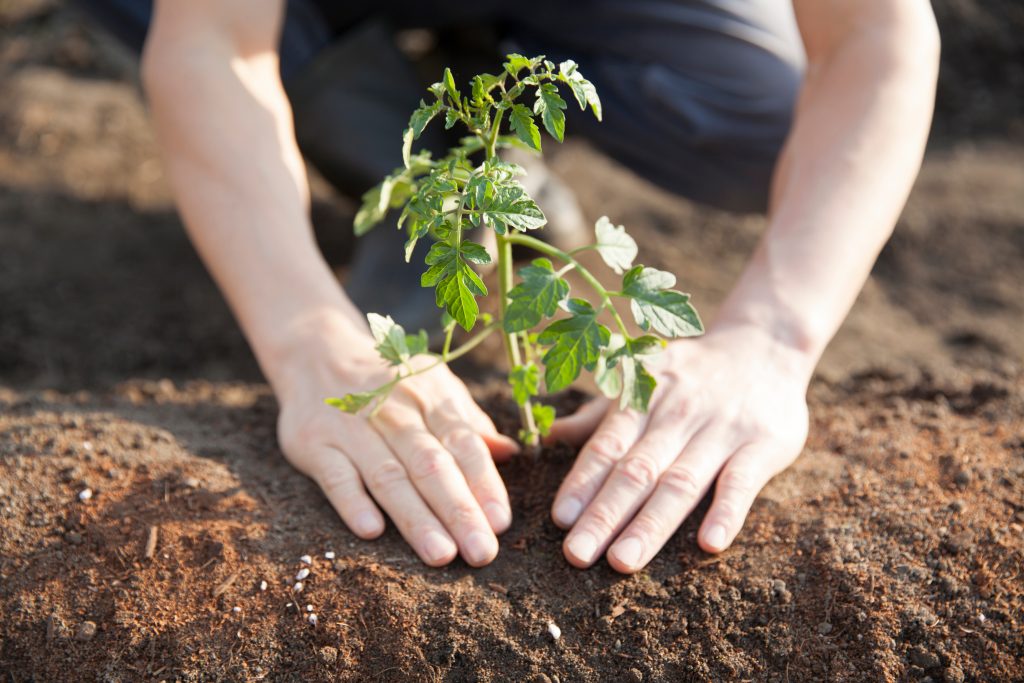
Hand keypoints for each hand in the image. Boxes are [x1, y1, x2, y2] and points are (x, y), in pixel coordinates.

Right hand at [271, 312, 518, 566]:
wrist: (317, 352)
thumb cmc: (389, 383)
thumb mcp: (433, 387)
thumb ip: (468, 422)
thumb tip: (510, 452)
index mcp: (431, 398)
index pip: (463, 444)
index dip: (484, 483)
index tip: (501, 523)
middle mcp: (395, 411)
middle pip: (430, 465)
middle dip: (459, 511)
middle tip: (481, 552)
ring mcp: (352, 426)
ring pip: (388, 476)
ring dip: (415, 517)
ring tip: (441, 554)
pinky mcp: (314, 442)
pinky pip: (335, 474)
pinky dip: (353, 501)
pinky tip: (372, 530)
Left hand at [548, 322, 811, 572]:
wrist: (766, 345)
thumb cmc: (691, 373)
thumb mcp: (642, 379)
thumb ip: (599, 415)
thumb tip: (547, 438)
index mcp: (643, 395)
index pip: (607, 445)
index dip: (583, 481)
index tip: (561, 519)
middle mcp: (678, 412)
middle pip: (637, 470)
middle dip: (604, 514)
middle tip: (577, 554)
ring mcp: (721, 428)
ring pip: (681, 481)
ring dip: (651, 523)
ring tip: (623, 561)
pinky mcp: (764, 442)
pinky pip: (742, 480)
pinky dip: (726, 511)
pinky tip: (709, 543)